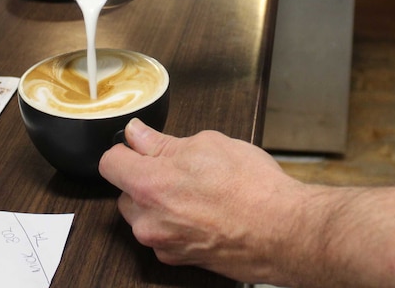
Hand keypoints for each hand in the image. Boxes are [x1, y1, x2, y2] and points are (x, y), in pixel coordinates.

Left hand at [99, 118, 302, 282]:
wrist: (284, 231)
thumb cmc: (252, 188)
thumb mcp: (206, 144)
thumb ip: (162, 142)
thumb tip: (138, 135)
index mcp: (149, 185)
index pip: (110, 163)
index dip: (126, 149)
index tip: (140, 145)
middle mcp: (148, 220)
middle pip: (126, 192)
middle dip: (145, 177)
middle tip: (180, 167)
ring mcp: (163, 244)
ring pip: (145, 215)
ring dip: (160, 202)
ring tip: (198, 191)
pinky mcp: (179, 260)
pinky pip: (165, 234)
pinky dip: (177, 223)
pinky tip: (206, 211)